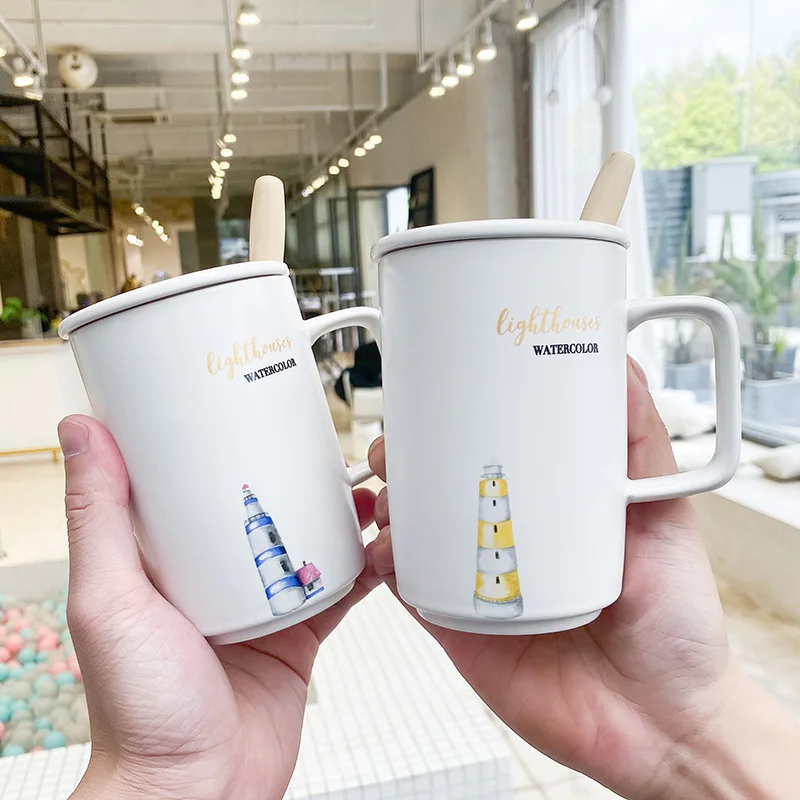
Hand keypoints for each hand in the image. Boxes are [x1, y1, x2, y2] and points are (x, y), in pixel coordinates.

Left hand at [59, 415, 377, 799]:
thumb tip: (80, 433)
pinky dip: (363, 565)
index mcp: (166, 561)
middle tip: (317, 441)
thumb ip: (99, 518)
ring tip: (360, 484)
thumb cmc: (141, 712)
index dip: (213, 445)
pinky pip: (340, 589)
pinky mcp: (299, 634)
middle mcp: (214, 577)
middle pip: (259, 508)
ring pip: (307, 542)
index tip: (236, 405)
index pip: (190, 485)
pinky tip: (381, 543)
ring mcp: (261, 605)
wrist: (199, 793)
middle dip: (290, 473)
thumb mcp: (111, 600)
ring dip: (336, 513)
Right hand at [367, 358, 799, 799]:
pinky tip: (387, 546)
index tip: (430, 397)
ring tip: (386, 492)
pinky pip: (410, 587)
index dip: (450, 427)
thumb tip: (622, 368)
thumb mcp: (665, 513)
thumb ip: (641, 444)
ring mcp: (478, 582)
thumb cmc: (674, 620)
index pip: (486, 452)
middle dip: (402, 460)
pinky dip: (387, 562)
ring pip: (412, 532)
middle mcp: (505, 538)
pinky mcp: (459, 626)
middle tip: (394, 447)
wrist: (661, 720)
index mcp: (544, 507)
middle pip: (436, 488)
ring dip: (387, 505)